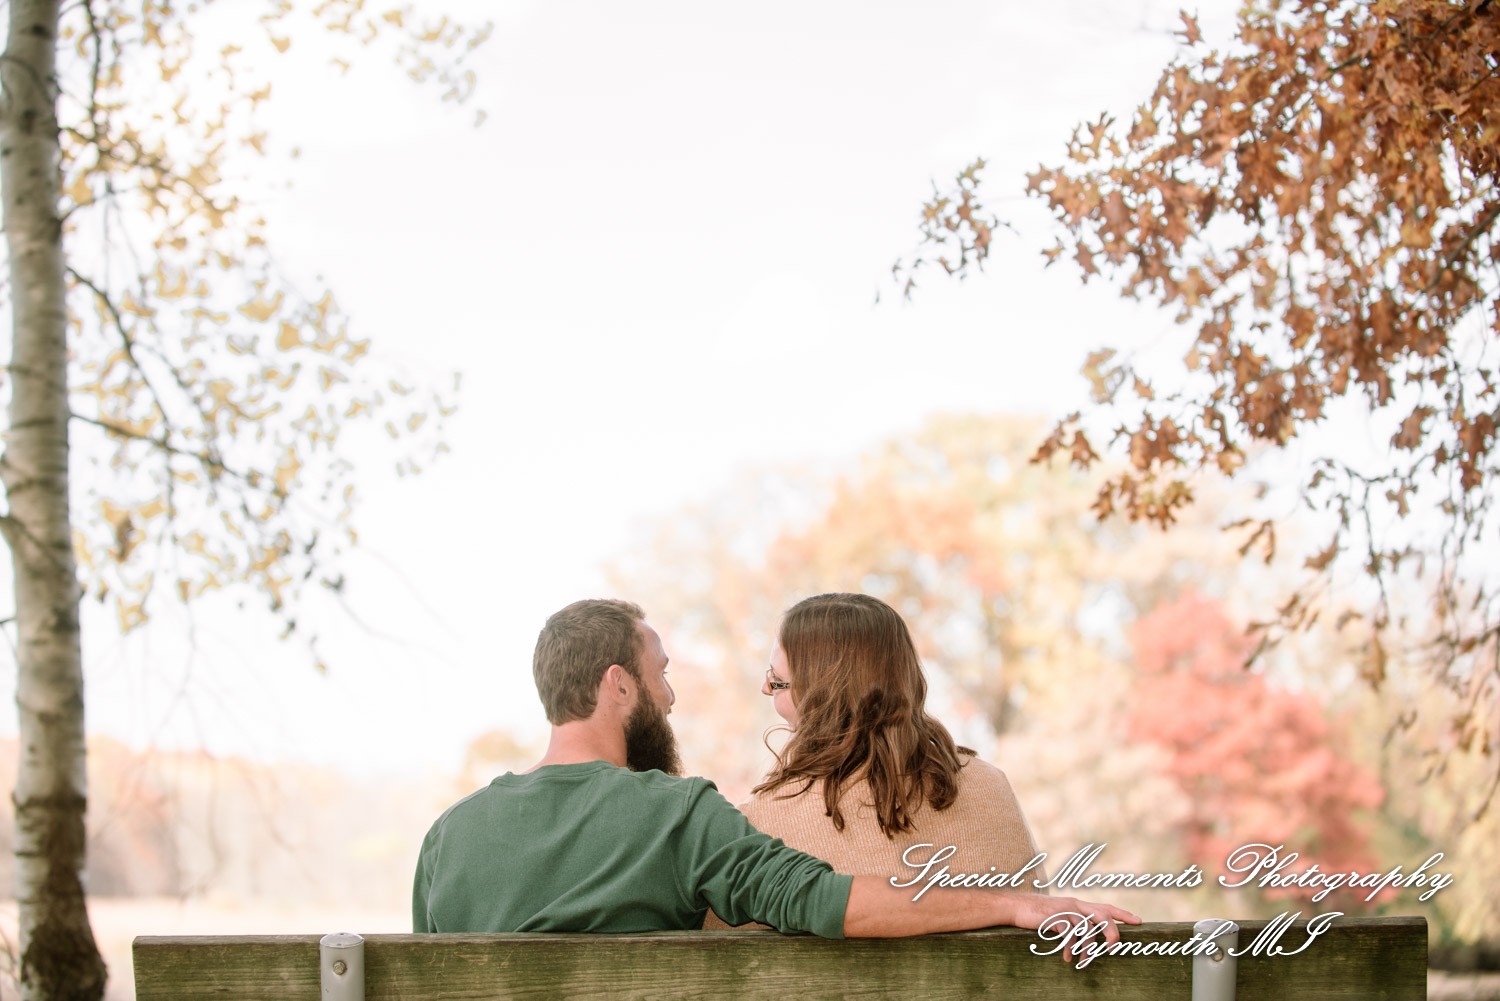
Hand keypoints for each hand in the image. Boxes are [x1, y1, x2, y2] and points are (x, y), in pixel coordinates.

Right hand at [1009, 894, 1140, 962]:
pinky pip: (1069, 934)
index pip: (1106, 907)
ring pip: (1087, 930)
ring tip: (1083, 963)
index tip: (1139, 921)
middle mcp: (1076, 905)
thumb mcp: (1059, 915)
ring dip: (1087, 950)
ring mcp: (1066, 909)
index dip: (1123, 914)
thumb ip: (1073, 920)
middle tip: (1112, 949)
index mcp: (1079, 904)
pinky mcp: (1055, 916)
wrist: (1016, 907)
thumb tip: (1086, 936)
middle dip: (1112, 933)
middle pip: (1103, 916)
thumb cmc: (1038, 915)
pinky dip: (1070, 948)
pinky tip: (1066, 958)